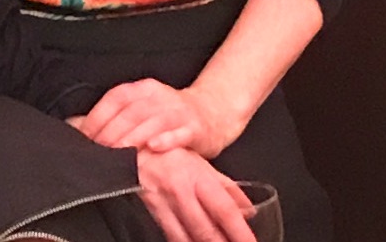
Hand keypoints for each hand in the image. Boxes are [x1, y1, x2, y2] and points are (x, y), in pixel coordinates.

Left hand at [73, 77, 244, 154]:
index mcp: (144, 89)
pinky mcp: (195, 128)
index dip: (98, 117)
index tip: (85, 138)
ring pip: (152, 122)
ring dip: (133, 138)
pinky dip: (166, 140)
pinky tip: (154, 147)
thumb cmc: (170, 117)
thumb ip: (114, 117)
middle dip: (111, 133)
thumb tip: (76, 127)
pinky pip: (180, 133)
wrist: (213, 114)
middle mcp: (160, 96)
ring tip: (118, 154)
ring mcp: (179, 111)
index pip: (116, 99)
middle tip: (98, 153)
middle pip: (131, 113)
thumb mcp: (143, 110)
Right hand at [134, 147, 259, 241]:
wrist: (136, 153)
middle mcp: (182, 193)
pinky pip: (172, 237)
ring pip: (189, 238)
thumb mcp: (203, 165)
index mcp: (200, 178)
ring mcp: (166, 205)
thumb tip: (249, 210)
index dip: (240, 231)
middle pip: (207, 230)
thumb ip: (228, 188)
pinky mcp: (153, 215)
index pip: (225, 209)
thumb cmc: (172, 157)